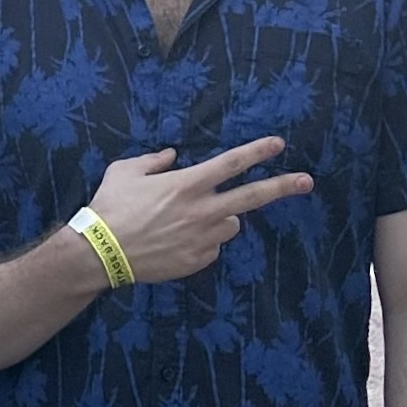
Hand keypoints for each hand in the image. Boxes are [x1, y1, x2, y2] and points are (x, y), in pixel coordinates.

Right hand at [87, 138, 314, 284]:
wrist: (100, 253)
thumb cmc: (109, 207)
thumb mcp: (125, 171)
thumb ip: (153, 161)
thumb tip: (172, 156)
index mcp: (186, 184)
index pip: (231, 163)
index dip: (257, 152)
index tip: (278, 145)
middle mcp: (201, 210)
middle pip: (251, 197)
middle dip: (282, 187)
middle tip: (307, 181)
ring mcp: (202, 238)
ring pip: (230, 224)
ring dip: (220, 218)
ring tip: (188, 222)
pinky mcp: (197, 261)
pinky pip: (212, 247)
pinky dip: (202, 242)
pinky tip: (176, 242)